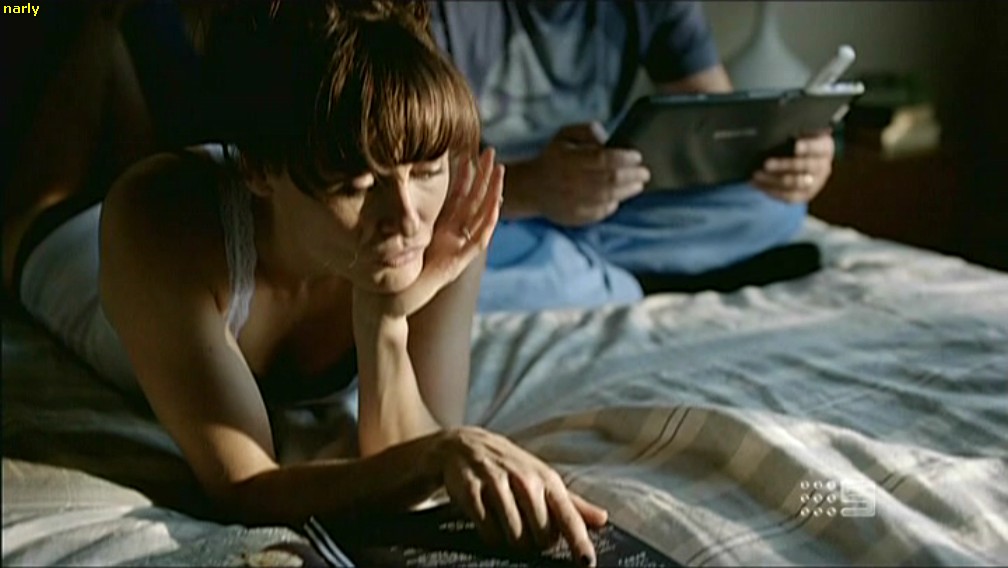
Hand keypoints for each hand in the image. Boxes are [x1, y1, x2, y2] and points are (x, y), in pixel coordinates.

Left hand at [355, 148, 503, 318]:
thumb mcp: (397, 235)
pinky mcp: (458, 264)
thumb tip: (390, 189)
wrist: (391, 301)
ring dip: (493, 193)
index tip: (468, 153)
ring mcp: (458, 251)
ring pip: (482, 217)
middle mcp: (453, 238)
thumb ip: (400, 216)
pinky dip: (488, 222)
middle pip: (474, 202)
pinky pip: (479, 240)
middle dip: (484, 176)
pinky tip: (494, 204)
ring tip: (499, 171)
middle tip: (490, 151)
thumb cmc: (390, 269)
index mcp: (441, 230)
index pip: (458, 198)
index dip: (465, 176)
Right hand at [429, 427, 608, 565]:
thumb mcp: (543, 478)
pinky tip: (489, 524)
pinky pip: (488, 531)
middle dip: (537, 544)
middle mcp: (524, 480)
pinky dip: (491, 536)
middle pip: (541, 534)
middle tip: (529, 533)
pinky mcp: (471, 491)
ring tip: (509, 528)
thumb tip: (603, 519)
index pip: (568, 516)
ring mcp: (497, 484)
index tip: (586, 563)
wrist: (465, 444)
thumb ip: (572, 502)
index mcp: (546, 480)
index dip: (578, 542)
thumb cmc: (511, 466)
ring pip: (515, 535)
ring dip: (513, 542)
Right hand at [520, 122, 649, 226]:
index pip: (603, 159)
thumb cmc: (553, 158)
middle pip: (610, 180)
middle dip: (633, 176)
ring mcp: (574, 202)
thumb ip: (587, 130)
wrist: (531, 188)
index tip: (637, 156)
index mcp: (570, 159)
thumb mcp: (565, 135)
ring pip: (609, 197)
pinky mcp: (576, 216)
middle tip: (644, 173)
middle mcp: (572, 182)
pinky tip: (619, 197)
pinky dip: (613, 204)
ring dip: (628, 191)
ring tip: (638, 185)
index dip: (624, 158)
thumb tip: (607, 139)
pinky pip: (601, 212)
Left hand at [752, 131, 834, 202]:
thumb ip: (794, 130)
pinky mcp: (805, 195)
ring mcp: (816, 183)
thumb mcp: (799, 133)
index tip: (796, 146)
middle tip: (766, 163)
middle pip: (807, 167)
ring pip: (796, 184)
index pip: (820, 147)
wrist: (802, 160)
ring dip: (774, 180)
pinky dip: (771, 191)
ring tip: (756, 175)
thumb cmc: (796, 141)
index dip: (809, 147)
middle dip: (785, 165)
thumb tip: (776, 124)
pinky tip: (757, 184)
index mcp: (825, 147)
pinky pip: (789, 196)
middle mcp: (824, 166)